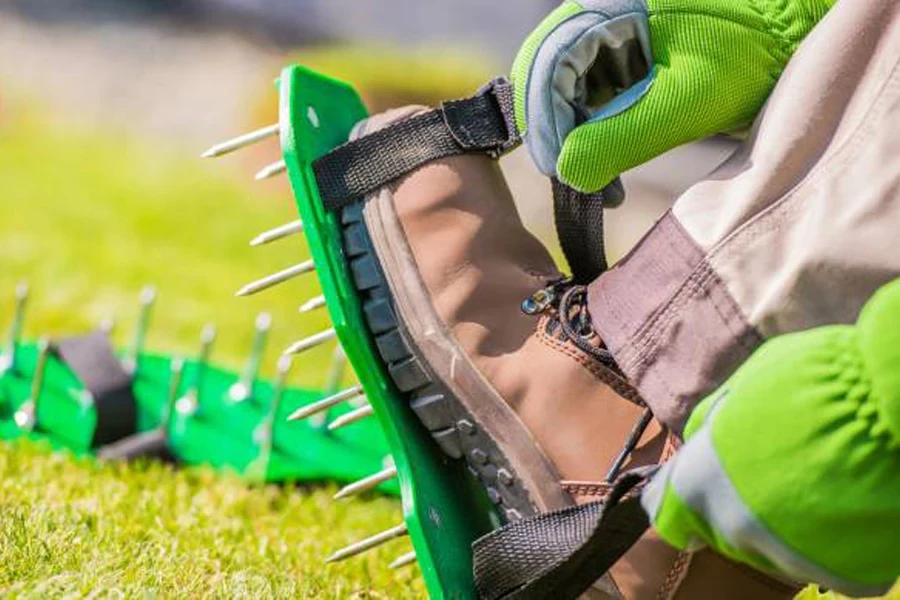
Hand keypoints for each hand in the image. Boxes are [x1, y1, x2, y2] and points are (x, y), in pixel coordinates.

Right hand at [511, 0, 833, 192]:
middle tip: (577, 181)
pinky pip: (586, 95)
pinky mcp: (624, 58)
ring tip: (599, 182)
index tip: (561, 172)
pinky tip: (608, 163)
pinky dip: (591, 133)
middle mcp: (601, 13)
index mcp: (609, 6)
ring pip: (562, 88)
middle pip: (545, 75)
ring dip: (571, 138)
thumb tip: (568, 173)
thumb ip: (620, 137)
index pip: (546, 63)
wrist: (794, 40)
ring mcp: (611, 34)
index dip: (545, 121)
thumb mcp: (684, 103)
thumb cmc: (750, 59)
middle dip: (555, 132)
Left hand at [641, 278, 899, 596]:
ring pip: (777, 550)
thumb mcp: (737, 390)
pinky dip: (838, 541)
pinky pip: (832, 563)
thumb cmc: (807, 381)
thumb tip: (702, 438)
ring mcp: (788, 559)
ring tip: (820, 481)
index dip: (684, 500)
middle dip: (742, 507)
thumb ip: (712, 426)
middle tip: (778, 470)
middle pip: (726, 532)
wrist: (882, 407)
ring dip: (787, 525)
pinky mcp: (843, 577)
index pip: (667, 514)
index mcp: (697, 484)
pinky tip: (851, 503)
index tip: (700, 491)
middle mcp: (734, 530)